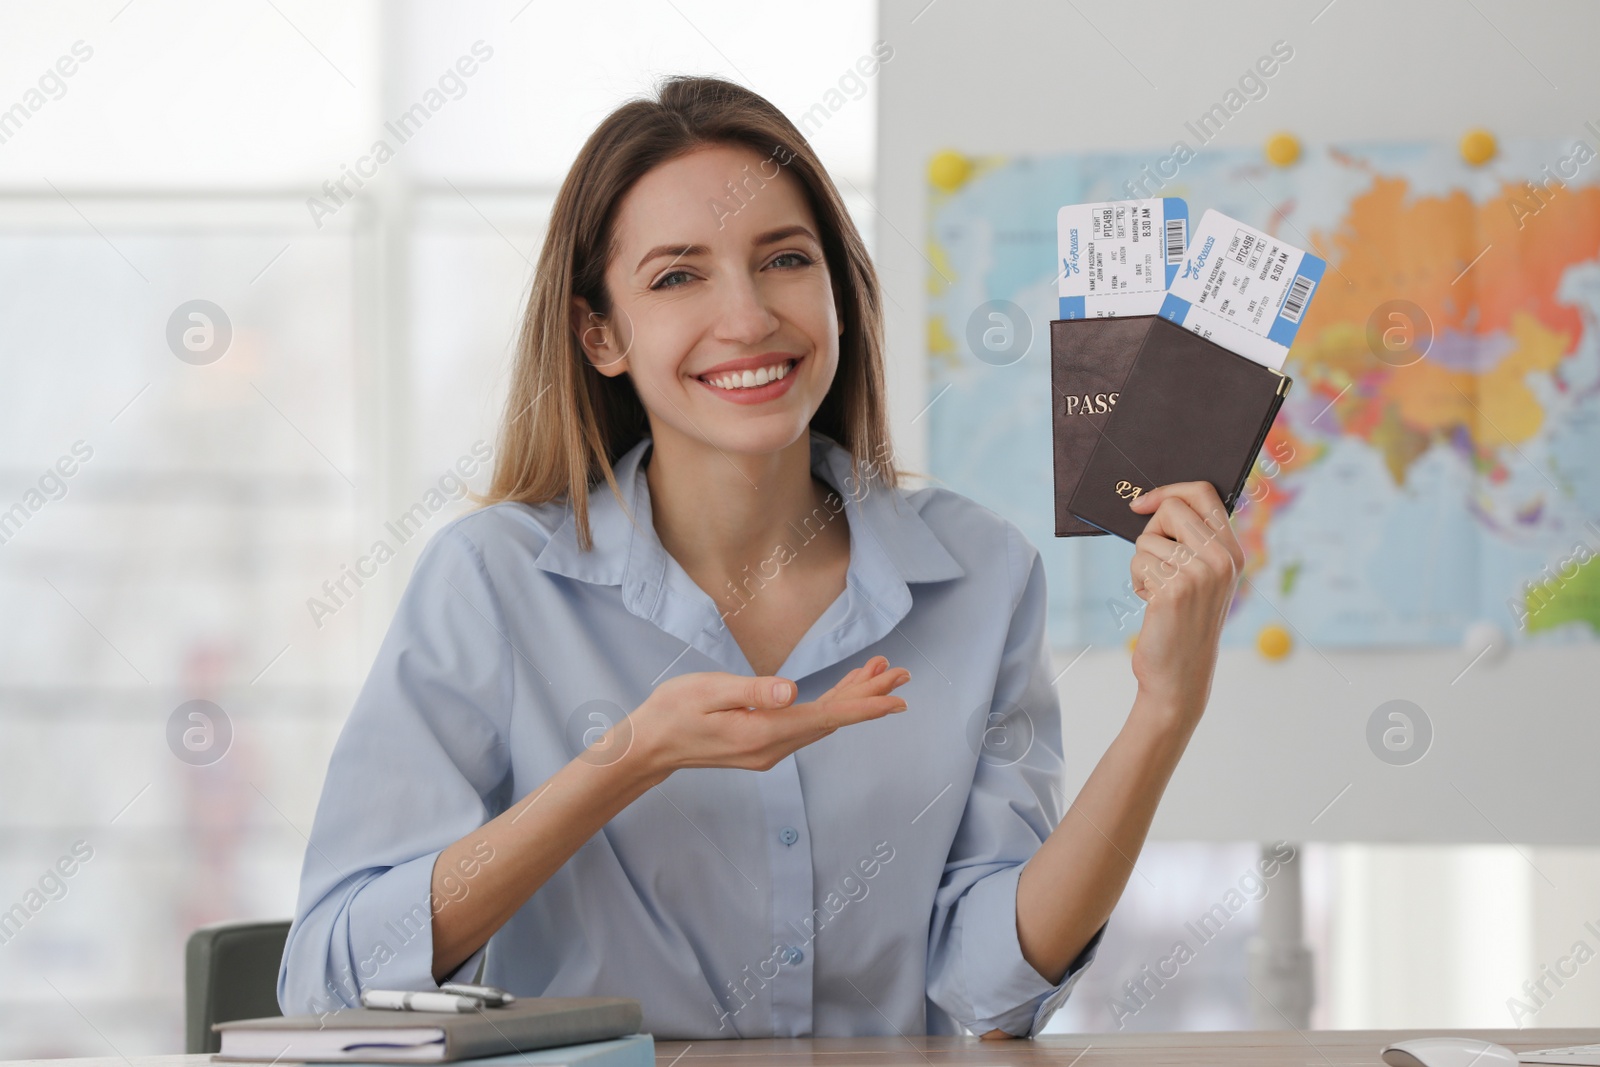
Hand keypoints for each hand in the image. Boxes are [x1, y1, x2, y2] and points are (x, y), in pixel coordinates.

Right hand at [628, 655, 910, 780]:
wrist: (649, 747)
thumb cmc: (672, 712)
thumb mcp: (707, 692)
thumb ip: (752, 691)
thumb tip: (791, 691)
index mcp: (762, 732)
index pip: (825, 718)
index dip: (864, 707)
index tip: (896, 699)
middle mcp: (773, 747)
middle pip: (832, 720)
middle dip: (869, 696)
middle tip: (901, 673)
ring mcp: (770, 749)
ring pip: (823, 722)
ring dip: (852, 700)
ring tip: (881, 674)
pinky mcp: (764, 744)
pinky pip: (807, 725)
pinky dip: (830, 706)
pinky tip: (842, 691)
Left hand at [1125, 481, 1244, 725]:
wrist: (1180, 677)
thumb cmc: (1182, 623)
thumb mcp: (1200, 578)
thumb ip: (1192, 542)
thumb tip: (1155, 504)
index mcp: (1233, 551)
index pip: (1203, 493)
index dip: (1170, 491)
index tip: (1143, 505)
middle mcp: (1222, 559)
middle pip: (1172, 509)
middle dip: (1150, 531)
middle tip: (1154, 561)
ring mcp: (1201, 573)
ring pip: (1147, 538)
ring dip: (1142, 564)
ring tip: (1157, 592)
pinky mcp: (1175, 589)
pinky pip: (1139, 561)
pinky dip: (1136, 581)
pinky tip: (1151, 604)